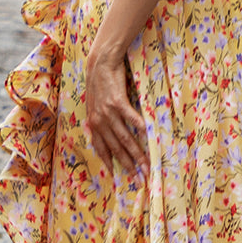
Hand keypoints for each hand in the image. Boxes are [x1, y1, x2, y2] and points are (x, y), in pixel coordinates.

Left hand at [85, 48, 146, 174]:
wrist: (100, 64)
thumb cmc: (100, 85)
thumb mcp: (95, 106)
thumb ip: (100, 121)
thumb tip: (109, 135)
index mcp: (93, 124)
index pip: (102, 150)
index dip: (111, 164)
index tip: (120, 178)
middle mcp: (99, 122)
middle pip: (116, 149)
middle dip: (128, 166)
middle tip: (139, 179)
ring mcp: (108, 113)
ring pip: (124, 139)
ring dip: (137, 154)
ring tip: (146, 165)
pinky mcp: (118, 102)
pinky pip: (131, 118)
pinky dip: (140, 128)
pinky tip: (148, 136)